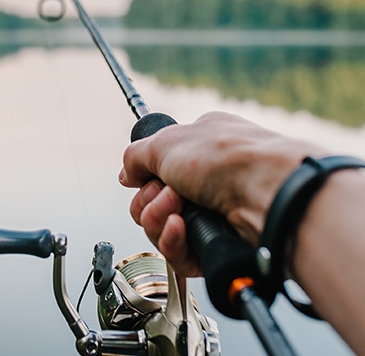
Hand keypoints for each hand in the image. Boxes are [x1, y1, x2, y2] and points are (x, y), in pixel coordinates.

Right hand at [119, 111, 326, 276]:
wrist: (268, 193)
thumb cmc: (227, 158)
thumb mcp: (166, 142)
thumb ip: (136, 156)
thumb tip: (127, 175)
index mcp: (199, 146)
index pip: (156, 169)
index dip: (144, 177)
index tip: (144, 177)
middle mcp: (206, 180)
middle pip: (152, 201)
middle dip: (149, 200)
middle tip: (167, 193)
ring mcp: (212, 213)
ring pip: (161, 228)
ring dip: (158, 218)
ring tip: (177, 209)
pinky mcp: (215, 245)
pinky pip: (177, 253)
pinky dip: (172, 241)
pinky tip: (182, 228)